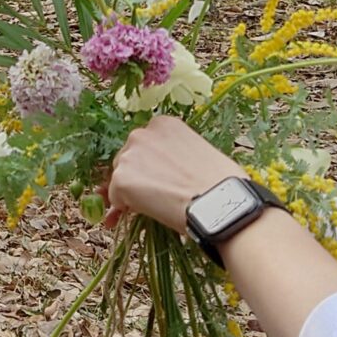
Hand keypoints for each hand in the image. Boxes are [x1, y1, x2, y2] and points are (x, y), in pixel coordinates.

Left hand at [102, 114, 243, 235]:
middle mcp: (142, 134)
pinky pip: (116, 198)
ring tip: (155, 206)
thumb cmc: (221, 182)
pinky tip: (147, 213)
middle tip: (156, 195)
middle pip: (128, 159)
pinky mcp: (121, 179)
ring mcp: (128, 156)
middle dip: (138, 176)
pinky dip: (125, 208)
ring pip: (120, 178)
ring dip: (131, 192)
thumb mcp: (199, 154)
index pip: (146, 145)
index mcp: (163, 124)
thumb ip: (176, 156)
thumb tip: (169, 173)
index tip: (160, 177)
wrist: (219, 201)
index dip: (150, 164)